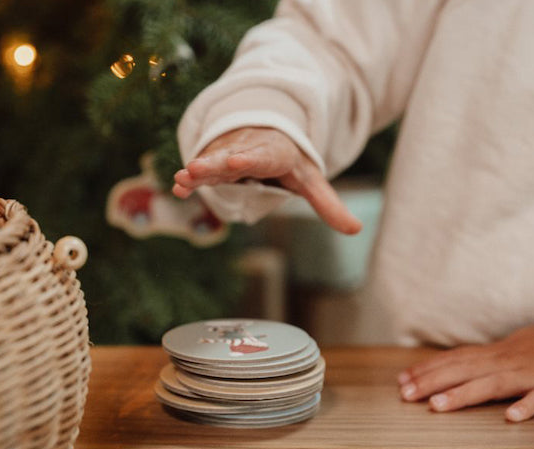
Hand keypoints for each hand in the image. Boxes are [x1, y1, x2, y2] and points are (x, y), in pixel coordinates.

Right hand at [172, 127, 361, 234]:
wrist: (268, 133)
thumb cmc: (291, 162)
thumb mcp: (311, 181)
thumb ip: (329, 205)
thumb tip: (356, 229)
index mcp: (274, 153)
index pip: (262, 156)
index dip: (249, 159)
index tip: (236, 161)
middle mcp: (248, 150)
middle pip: (230, 157)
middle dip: (213, 163)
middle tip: (196, 169)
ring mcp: (229, 154)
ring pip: (211, 161)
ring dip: (196, 170)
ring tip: (181, 179)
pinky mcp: (215, 160)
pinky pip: (201, 169)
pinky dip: (189, 178)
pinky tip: (176, 187)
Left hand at [397, 318, 533, 421]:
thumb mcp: (505, 351)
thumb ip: (477, 362)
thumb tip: (445, 369)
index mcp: (493, 355)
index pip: (453, 360)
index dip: (426, 370)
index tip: (400, 381)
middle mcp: (505, 362)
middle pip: (463, 371)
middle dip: (431, 383)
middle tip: (404, 395)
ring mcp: (530, 374)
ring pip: (492, 384)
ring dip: (463, 394)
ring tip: (436, 406)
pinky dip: (527, 405)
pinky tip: (511, 417)